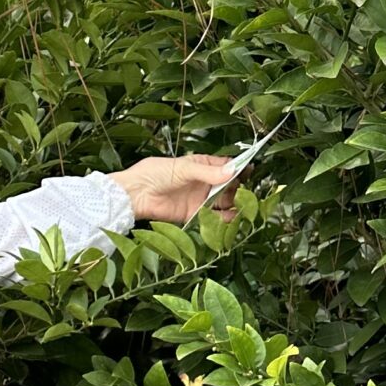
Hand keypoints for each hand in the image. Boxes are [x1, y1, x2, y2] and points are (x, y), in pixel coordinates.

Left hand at [109, 154, 240, 223]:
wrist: (136, 194)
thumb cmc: (155, 173)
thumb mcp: (184, 168)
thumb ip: (208, 172)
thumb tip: (231, 172)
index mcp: (202, 165)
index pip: (226, 166)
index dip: (238, 169)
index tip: (250, 172)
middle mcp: (203, 182)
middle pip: (228, 186)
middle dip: (238, 189)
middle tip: (247, 193)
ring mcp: (199, 199)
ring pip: (222, 202)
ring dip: (233, 205)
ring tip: (243, 207)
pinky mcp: (193, 214)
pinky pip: (212, 218)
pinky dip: (222, 220)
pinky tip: (230, 219)